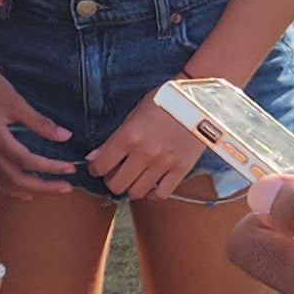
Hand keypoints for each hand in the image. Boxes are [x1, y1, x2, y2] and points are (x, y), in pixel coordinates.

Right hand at [0, 71, 78, 195]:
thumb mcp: (15, 102)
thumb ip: (39, 123)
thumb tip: (65, 136)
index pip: (27, 161)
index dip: (50, 167)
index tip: (70, 169)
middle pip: (17, 179)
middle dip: (43, 186)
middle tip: (66, 188)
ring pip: (3, 183)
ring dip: (26, 190)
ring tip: (44, 193)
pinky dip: (7, 188)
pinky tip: (18, 191)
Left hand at [87, 93, 217, 202]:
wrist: (199, 99)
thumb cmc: (164, 101)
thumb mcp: (134, 113)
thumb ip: (114, 138)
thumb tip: (94, 157)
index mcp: (128, 136)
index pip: (100, 166)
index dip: (95, 169)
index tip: (98, 166)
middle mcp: (144, 153)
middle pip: (116, 185)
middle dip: (111, 181)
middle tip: (115, 173)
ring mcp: (163, 164)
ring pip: (137, 192)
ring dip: (131, 188)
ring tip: (133, 178)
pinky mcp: (181, 169)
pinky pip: (161, 194)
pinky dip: (153, 194)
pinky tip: (151, 185)